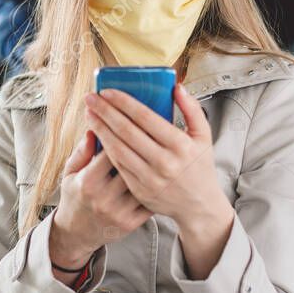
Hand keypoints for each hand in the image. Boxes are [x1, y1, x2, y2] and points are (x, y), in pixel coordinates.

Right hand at [49, 131, 150, 270]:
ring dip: (153, 166)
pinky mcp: (131, 223)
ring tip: (161, 150)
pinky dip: (157, 186)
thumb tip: (93, 129)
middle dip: (142, 148)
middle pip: (131, 166)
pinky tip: (161, 173)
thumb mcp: (70, 172)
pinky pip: (149, 200)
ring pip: (143, 183)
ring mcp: (119, 212)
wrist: (76, 233)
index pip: (111, 152)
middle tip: (152, 133)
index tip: (131, 123)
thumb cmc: (75, 196)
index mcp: (88, 182)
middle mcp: (104, 198)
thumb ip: (82, 151)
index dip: (123, 136)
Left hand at [83, 84, 232, 231]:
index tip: (107, 91)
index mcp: (180, 145)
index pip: (145, 117)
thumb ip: (192, 109)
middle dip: (105, 112)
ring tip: (89, 114)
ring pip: (118, 149)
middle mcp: (164, 162)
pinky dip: (105, 149)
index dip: (123, 102)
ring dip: (100, 129)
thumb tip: (176, 87)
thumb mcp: (204, 136)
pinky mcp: (140, 189)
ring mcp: (150, 178)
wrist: (199, 204)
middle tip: (91, 98)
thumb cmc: (199, 166)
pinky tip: (97, 136)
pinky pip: (118, 165)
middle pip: (126, 131)